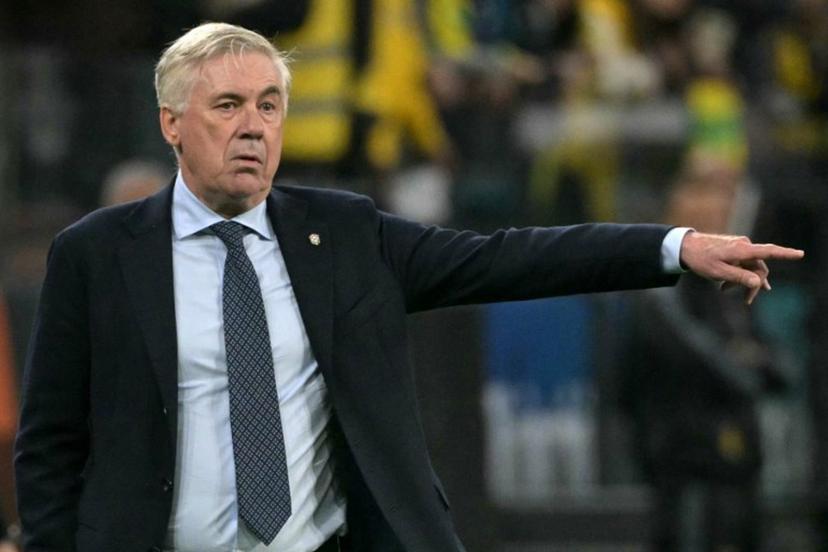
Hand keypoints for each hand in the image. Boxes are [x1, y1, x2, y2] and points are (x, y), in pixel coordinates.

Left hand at [679, 231, 803, 303]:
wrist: (685, 247)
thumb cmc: (701, 259)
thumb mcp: (718, 272)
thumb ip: (739, 277)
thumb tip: (759, 282)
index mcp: (742, 249)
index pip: (768, 252)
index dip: (785, 254)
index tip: (800, 254)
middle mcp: (744, 245)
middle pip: (760, 267)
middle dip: (754, 284)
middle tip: (747, 301)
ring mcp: (740, 247)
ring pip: (750, 267)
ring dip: (742, 281)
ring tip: (724, 291)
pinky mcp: (734, 249)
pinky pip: (742, 264)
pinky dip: (737, 274)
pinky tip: (725, 286)